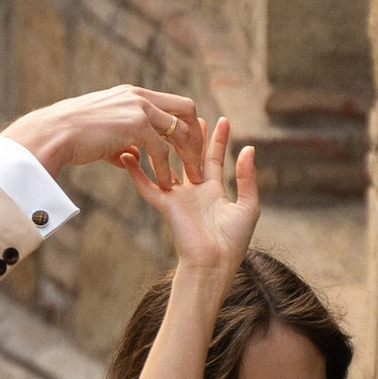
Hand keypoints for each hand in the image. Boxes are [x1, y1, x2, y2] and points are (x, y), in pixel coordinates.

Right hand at [10, 86, 203, 184]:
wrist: (53, 133)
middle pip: (186, 109)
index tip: (188, 147)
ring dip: (188, 156)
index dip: (185, 125)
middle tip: (198, 163)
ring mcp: (139, 107)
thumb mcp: (102, 134)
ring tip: (192, 179)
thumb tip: (133, 156)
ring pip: (179, 130)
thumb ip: (123, 142)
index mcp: (133, 94)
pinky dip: (165, 168)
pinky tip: (165, 185)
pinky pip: (161, 149)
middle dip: (195, 137)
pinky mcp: (135, 124)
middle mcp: (140, 96)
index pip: (173, 103)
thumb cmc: (70, 135)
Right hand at [129, 113, 259, 279]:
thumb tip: (249, 148)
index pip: (215, 159)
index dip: (218, 140)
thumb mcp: (248, 206)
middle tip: (191, 115)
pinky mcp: (165, 205)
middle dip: (191, 136)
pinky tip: (128, 154)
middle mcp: (194, 192)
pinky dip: (136, 172)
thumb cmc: (233, 240)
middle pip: (190, 157)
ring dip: (163, 146)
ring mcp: (178, 197)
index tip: (221, 120)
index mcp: (215, 192)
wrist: (213, 263)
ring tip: (161, 124)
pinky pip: (147, 186)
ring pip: (167, 165)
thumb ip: (246, 177)